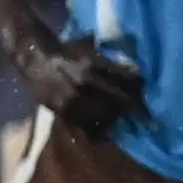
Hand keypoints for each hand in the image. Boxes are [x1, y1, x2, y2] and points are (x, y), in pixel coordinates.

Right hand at [12, 35, 146, 135]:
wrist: (35, 59)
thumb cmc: (65, 51)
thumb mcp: (89, 48)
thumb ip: (107, 60)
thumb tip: (133, 69)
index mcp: (93, 65)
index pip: (125, 79)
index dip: (138, 89)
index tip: (147, 96)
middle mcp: (86, 83)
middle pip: (119, 100)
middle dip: (134, 110)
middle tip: (147, 119)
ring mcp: (74, 99)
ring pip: (104, 116)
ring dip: (117, 121)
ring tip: (126, 125)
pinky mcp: (64, 111)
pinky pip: (85, 126)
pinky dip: (98, 131)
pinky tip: (106, 134)